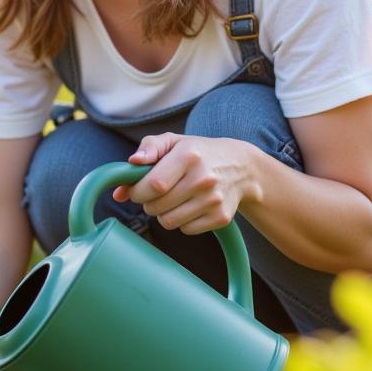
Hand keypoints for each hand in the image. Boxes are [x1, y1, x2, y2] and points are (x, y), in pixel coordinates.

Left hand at [112, 133, 257, 233]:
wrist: (240, 167)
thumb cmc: (198, 153)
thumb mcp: (174, 141)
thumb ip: (149, 147)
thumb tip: (131, 163)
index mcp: (189, 156)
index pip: (153, 185)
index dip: (137, 191)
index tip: (135, 189)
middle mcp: (203, 178)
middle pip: (157, 207)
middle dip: (148, 202)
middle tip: (156, 192)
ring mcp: (214, 200)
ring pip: (168, 222)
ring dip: (163, 213)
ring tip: (173, 198)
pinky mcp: (221, 218)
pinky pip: (186, 229)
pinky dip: (182, 221)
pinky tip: (190, 205)